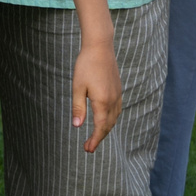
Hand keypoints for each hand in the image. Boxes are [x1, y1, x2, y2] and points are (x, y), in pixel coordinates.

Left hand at [72, 38, 121, 153]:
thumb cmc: (86, 65)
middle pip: (108, 126)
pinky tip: (104, 120)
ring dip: (106, 130)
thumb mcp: (77, 87)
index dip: (95, 140)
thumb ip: (78, 107)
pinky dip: (110, 120)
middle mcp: (113, 100)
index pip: (100, 127)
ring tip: (95, 136)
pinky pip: (117, 110)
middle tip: (88, 147)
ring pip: (114, 119)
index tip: (87, 149)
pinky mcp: (118, 89)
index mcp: (103, 101)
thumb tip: (77, 126)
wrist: (100, 47)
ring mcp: (117, 95)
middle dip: (99, 138)